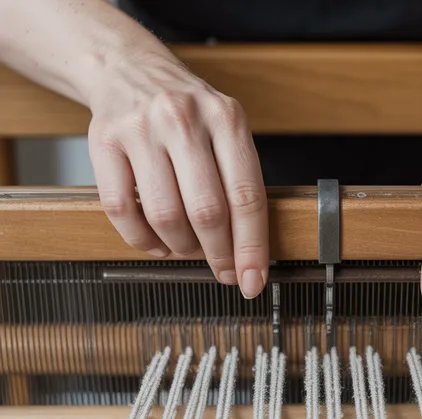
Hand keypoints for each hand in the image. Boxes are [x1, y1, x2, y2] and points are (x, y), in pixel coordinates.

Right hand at [87, 52, 267, 296]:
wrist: (129, 69)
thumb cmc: (189, 111)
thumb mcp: (227, 128)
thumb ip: (240, 179)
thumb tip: (250, 250)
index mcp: (227, 119)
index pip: (247, 197)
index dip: (252, 247)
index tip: (253, 280)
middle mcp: (184, 120)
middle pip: (207, 211)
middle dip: (218, 253)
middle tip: (223, 270)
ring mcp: (141, 130)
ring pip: (164, 215)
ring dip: (180, 247)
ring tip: (188, 249)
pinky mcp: (103, 141)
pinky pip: (120, 208)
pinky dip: (140, 238)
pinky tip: (155, 242)